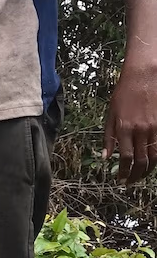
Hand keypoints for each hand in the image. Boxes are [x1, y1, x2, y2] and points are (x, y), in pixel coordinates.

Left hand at [104, 59, 156, 184]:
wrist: (144, 75)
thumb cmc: (124, 94)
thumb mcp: (110, 115)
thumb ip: (108, 137)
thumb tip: (105, 157)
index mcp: (125, 129)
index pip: (125, 158)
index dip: (124, 172)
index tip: (121, 180)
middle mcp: (141, 130)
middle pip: (140, 160)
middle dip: (135, 175)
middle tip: (130, 182)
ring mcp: (154, 126)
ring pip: (154, 155)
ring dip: (147, 169)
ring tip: (140, 176)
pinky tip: (152, 162)